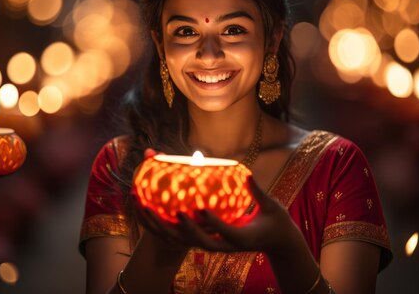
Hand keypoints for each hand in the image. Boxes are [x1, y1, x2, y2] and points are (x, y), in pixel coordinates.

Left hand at [135, 176, 300, 254]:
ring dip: (158, 225)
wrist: (278, 244)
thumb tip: (248, 173)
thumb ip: (259, 193)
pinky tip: (148, 207)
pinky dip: (163, 224)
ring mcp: (214, 244)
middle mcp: (224, 245)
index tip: (198, 209)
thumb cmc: (278, 224)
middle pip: (193, 240)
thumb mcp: (273, 208)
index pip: (223, 232)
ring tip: (140, 204)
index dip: (210, 222)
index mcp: (242, 238)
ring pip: (182, 240)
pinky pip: (182, 235)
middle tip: (155, 207)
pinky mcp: (207, 240)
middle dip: (172, 227)